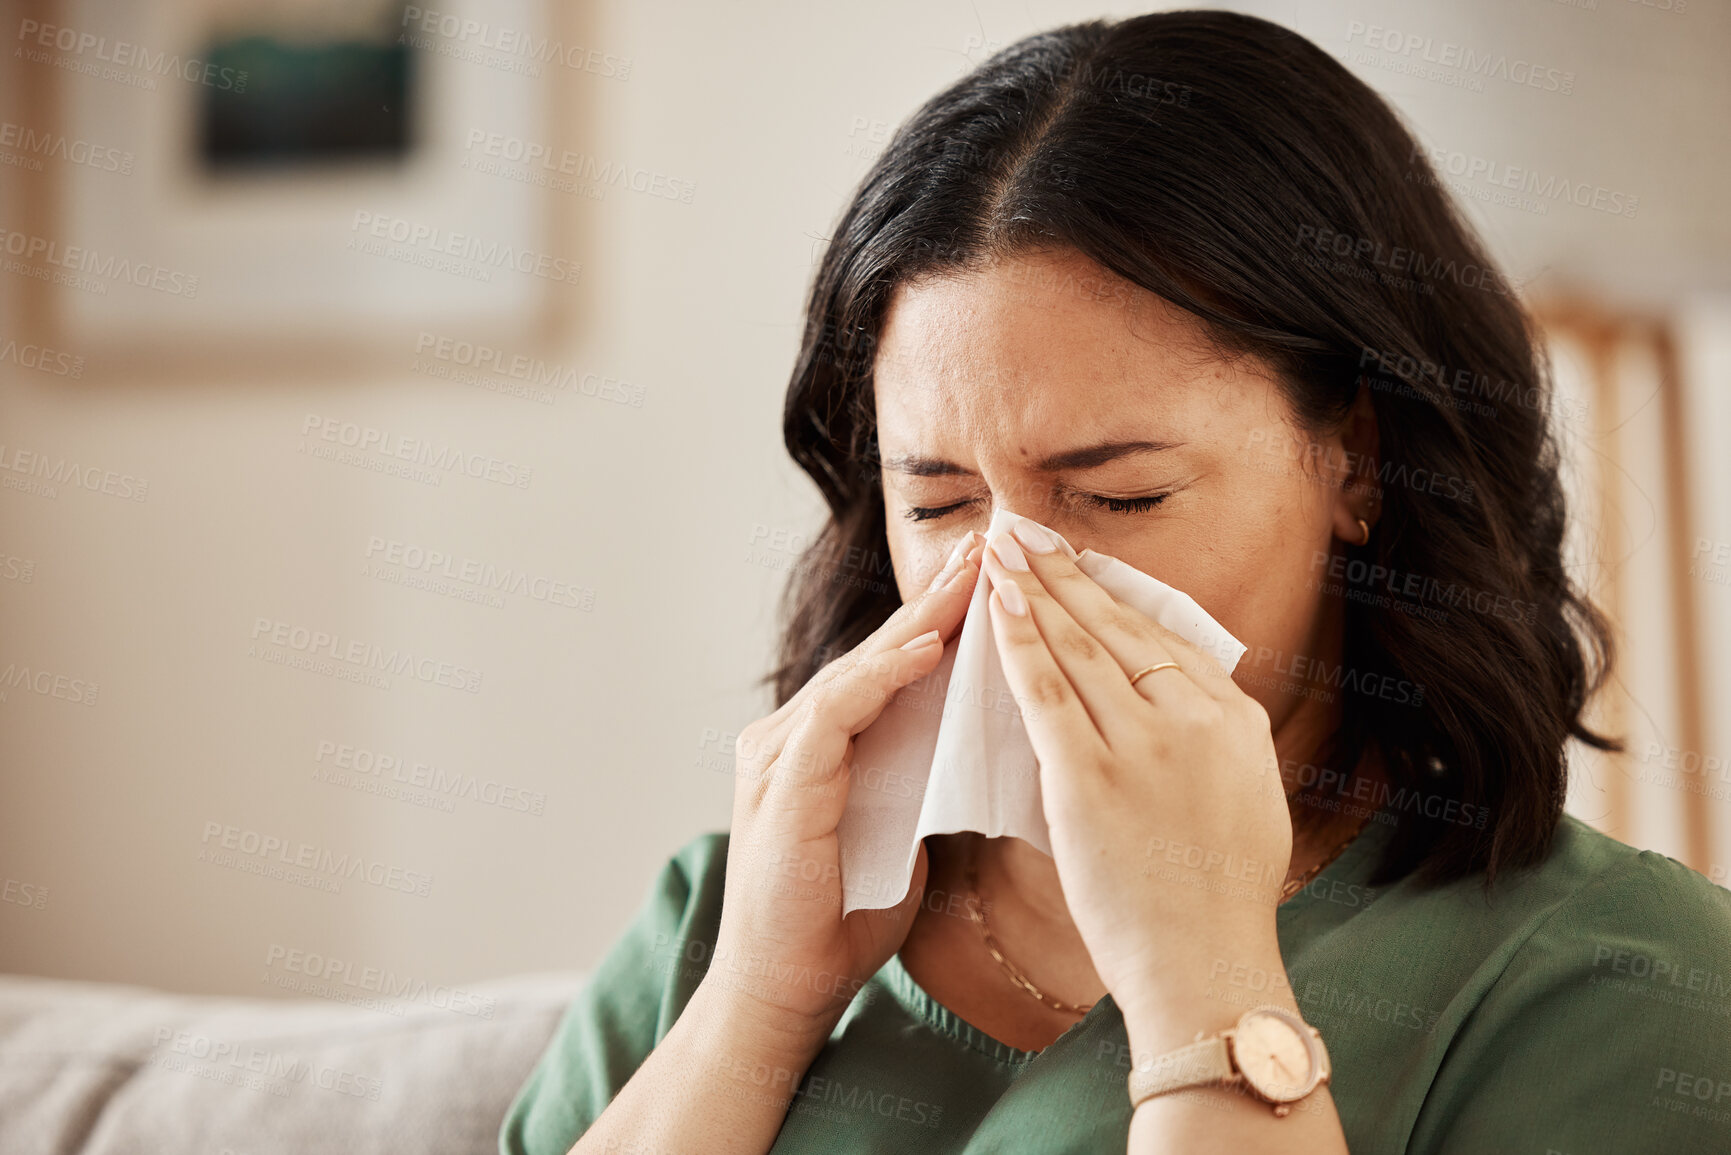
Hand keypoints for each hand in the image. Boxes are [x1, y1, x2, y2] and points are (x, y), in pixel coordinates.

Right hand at [707, 529, 984, 1046]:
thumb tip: (992, 734)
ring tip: (972, 579)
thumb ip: (925, 773)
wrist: (785, 988)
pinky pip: (837, 714)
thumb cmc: (845, 916)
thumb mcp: (903, 826)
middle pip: (877, 653)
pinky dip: (882, 678)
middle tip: (993, 546)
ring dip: (918, 623)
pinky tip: (925, 649)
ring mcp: (781, 753)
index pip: (891, 667)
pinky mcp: (780, 783)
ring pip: (858, 670)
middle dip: (937, 600)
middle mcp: (796, 733)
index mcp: (825, 743)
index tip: (1002, 579)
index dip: (945, 620)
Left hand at [978, 523, 1291, 1032]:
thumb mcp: (1248, 800)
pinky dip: (1019, 641)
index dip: (1113, 595)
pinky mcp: (1092, 775)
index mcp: (1236, 721)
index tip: (1078, 564)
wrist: (1205, 968)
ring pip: (1078, 647)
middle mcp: (1194, 719)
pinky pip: (1046, 690)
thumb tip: (1185, 701)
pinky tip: (997, 605)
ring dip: (1034, 590)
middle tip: (1027, 529)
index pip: (1163, 638)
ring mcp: (1143, 744)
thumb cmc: (1220, 901)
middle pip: (1118, 627)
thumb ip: (1214, 743)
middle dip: (1066, 572)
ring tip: (1003, 549)